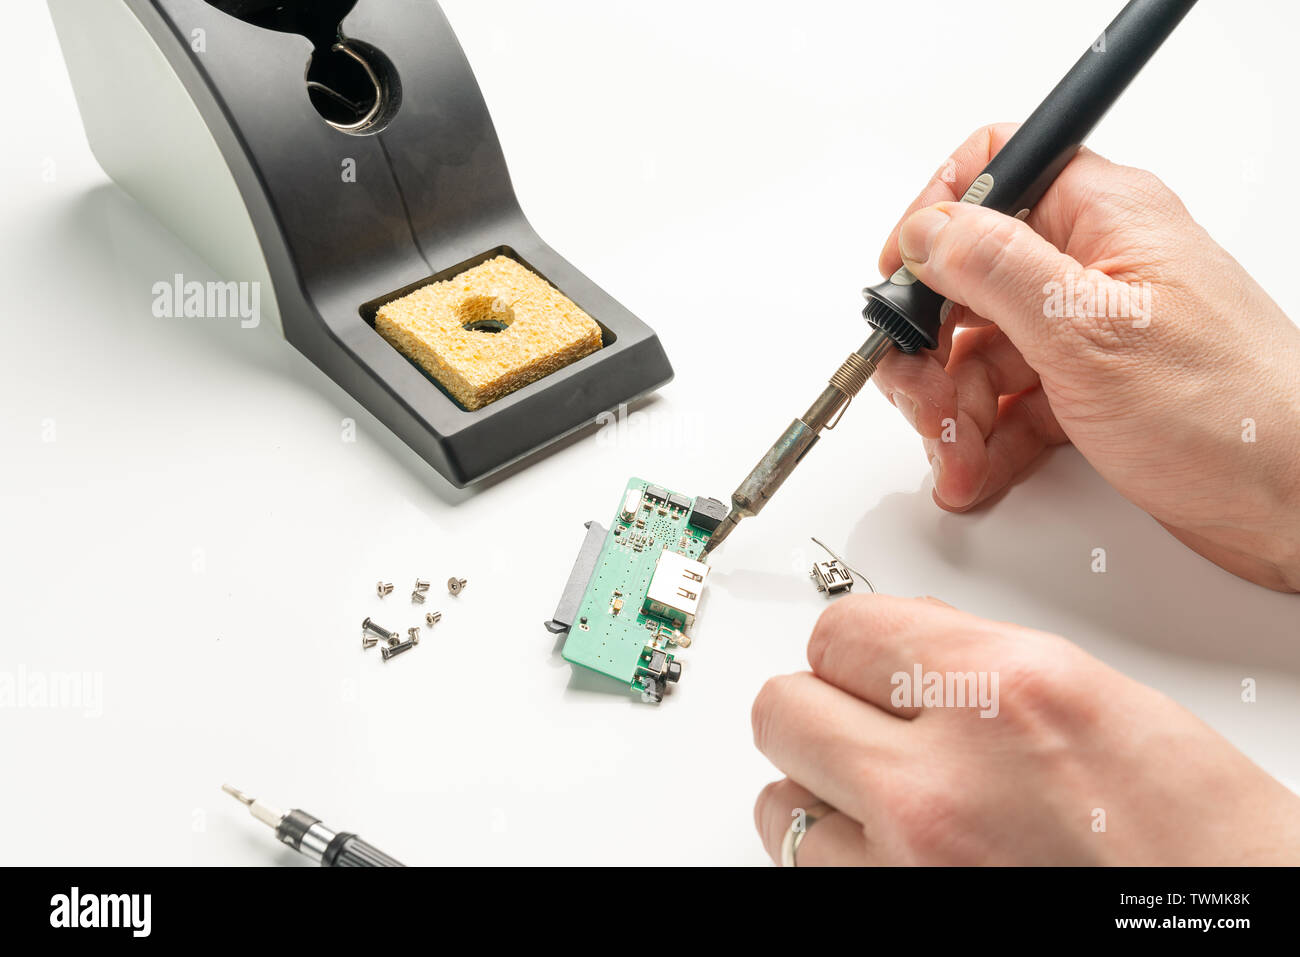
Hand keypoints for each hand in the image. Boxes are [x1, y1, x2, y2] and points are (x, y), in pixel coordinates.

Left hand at [752, 594, 1299, 864]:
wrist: (1233, 915)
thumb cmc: (1195, 830)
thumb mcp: (1087, 692)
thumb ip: (970, 658)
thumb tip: (895, 646)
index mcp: (1002, 691)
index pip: (839, 631)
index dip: (850, 642)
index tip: (860, 656)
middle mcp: (942, 781)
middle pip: (781, 708)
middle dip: (816, 703)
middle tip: (854, 714)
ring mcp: (910, 866)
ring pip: (778, 798)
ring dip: (819, 786)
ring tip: (878, 790)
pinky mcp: (897, 921)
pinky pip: (813, 869)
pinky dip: (837, 854)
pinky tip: (889, 845)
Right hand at [873, 124, 1299, 590]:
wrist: (1296, 504)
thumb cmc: (1231, 411)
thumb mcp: (1091, 333)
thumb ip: (996, 270)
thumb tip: (926, 230)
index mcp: (1104, 218)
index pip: (998, 169)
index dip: (935, 216)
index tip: (902, 278)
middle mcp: (1091, 267)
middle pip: (969, 279)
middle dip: (933, 347)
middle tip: (928, 397)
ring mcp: (1087, 332)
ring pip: (979, 351)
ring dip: (952, 409)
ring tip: (960, 457)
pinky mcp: (1087, 391)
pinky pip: (1006, 402)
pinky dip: (982, 440)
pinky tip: (980, 471)